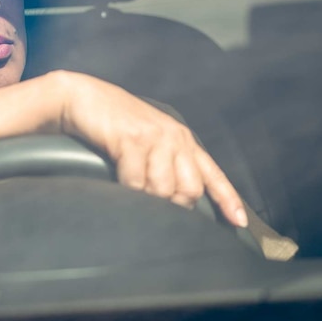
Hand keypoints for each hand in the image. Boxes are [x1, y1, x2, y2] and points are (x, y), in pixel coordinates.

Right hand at [54, 71, 247, 227]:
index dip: (227, 199)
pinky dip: (126, 187)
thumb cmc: (112, 122)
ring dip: (145, 197)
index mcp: (181, 139)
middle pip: (190, 190)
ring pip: (163, 189)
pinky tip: (117, 177)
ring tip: (129, 184)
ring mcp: (155, 137)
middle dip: (172, 204)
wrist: (83, 98)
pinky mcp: (133, 139)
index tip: (238, 222)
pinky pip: (136, 181)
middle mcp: (174, 137)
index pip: (212, 173)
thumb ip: (164, 162)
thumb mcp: (147, 140)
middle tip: (148, 199)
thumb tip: (172, 198)